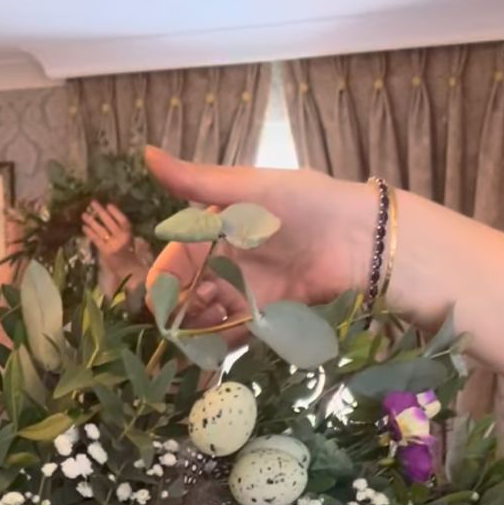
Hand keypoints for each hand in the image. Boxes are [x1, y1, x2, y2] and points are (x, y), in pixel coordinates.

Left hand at [81, 200, 133, 266]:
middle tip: (92, 203)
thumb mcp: (132, 243)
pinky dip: (90, 233)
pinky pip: (96, 240)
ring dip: (92, 221)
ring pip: (101, 230)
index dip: (115, 212)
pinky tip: (84, 227)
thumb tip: (115, 222)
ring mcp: (113, 245)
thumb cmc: (131, 258)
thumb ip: (125, 233)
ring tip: (84, 214)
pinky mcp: (105, 252)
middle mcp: (121, 238)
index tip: (108, 205)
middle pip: (110, 222)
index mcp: (129, 235)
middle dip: (101, 212)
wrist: (130, 273)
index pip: (123, 220)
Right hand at [143, 147, 372, 336]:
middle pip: (187, 295)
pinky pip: (235, 337)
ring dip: (196, 331)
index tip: (159, 297)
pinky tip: (213, 351)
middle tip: (186, 319)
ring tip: (200, 335)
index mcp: (217, 230)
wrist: (359, 239)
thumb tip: (144, 152)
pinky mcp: (267, 319)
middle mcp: (227, 264)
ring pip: (206, 319)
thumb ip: (196, 180)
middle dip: (179, 311)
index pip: (176, 261)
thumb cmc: (305, 204)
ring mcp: (246, 294)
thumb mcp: (248, 188)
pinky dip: (220, 346)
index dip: (164, 281)